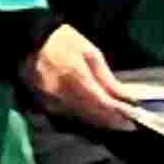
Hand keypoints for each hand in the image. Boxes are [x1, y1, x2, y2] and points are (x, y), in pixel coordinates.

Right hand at [25, 24, 147, 132]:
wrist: (28, 39)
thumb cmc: (63, 41)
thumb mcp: (89, 53)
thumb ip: (107, 78)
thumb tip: (125, 97)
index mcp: (77, 78)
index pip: (104, 104)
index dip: (120, 113)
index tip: (134, 117)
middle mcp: (63, 95)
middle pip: (94, 116)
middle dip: (113, 121)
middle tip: (129, 124)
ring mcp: (52, 102)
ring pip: (82, 119)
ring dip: (100, 122)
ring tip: (115, 122)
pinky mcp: (44, 104)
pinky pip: (69, 116)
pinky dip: (85, 118)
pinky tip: (94, 116)